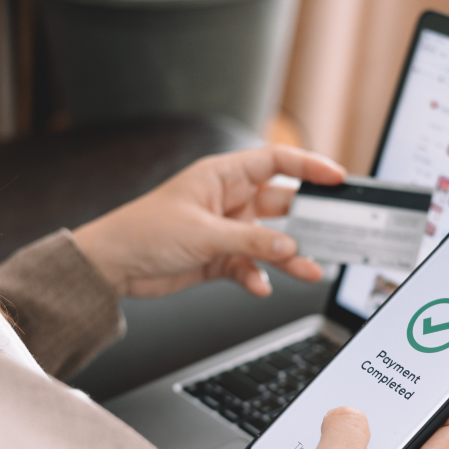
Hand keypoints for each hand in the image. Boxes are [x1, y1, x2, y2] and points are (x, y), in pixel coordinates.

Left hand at [71, 145, 345, 298]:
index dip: (309, 167)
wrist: (111, 266)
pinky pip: (251, 266)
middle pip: (281, 205)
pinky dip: (258, 276)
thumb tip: (288, 246)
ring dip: (288, 256)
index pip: (276, 163)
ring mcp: (226, 230)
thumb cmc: (142, 231)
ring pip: (270, 241)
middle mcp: (229, 200)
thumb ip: (250, 240)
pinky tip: (259, 286)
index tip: (336, 178)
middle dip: (306, 220)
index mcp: (223, 176)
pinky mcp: (220, 258)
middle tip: (331, 232)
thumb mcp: (203, 233)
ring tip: (307, 270)